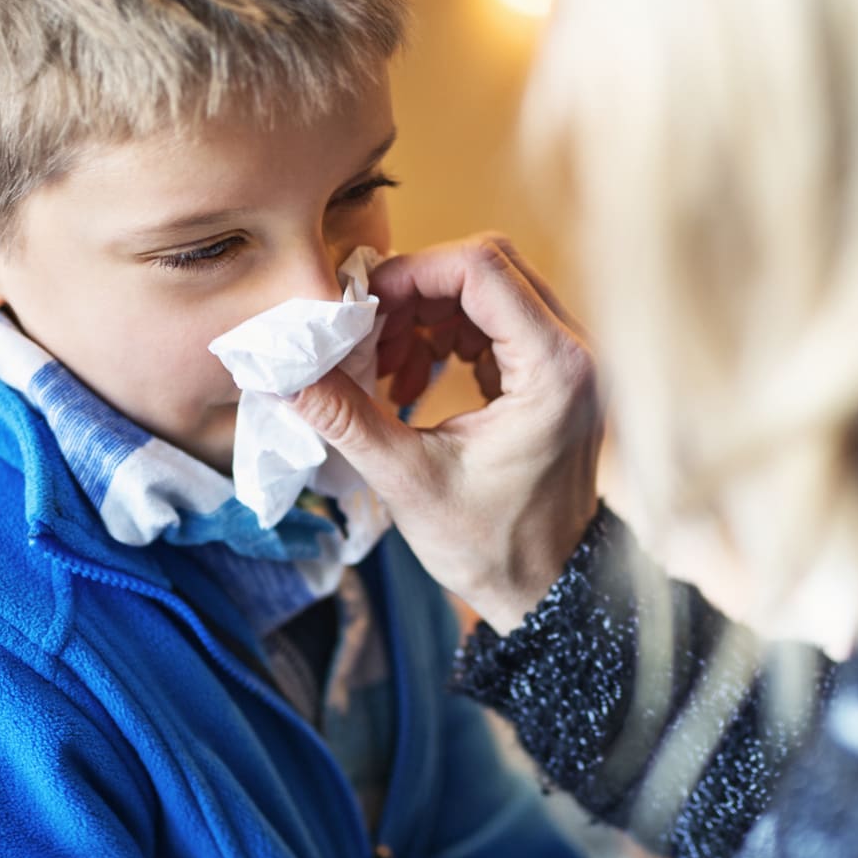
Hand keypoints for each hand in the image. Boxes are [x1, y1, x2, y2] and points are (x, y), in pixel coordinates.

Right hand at [290, 235, 601, 633]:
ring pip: (491, 291)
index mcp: (554, 370)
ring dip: (427, 316)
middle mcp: (575, 352)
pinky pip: (498, 323)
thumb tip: (281, 370)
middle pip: (489, 267)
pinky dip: (448, 337)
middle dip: (416, 291)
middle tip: (364, 332)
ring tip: (381, 367)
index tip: (361, 306)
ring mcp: (570, 361)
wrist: (545, 590)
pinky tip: (409, 380)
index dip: (412, 273)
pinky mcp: (555, 375)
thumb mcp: (408, 480)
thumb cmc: (490, 547)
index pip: (481, 269)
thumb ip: (346, 416)